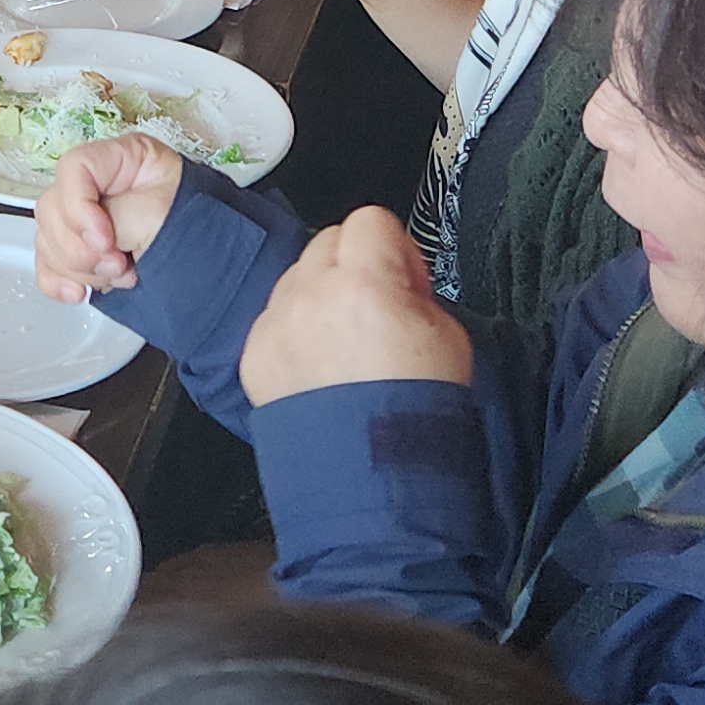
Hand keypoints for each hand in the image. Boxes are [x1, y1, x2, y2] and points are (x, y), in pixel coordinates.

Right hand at [35, 133, 191, 301]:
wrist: (225, 277)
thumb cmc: (204, 234)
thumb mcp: (158, 217)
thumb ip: (115, 220)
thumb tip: (90, 240)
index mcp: (124, 160)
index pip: (75, 168)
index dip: (79, 206)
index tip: (104, 240)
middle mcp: (102, 186)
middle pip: (55, 206)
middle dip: (80, 245)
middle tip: (118, 264)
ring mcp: (90, 222)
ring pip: (49, 238)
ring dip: (78, 266)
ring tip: (121, 275)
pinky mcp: (85, 254)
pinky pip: (49, 263)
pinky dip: (57, 279)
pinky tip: (77, 293)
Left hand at [240, 208, 473, 403]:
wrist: (378, 482)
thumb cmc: (416, 414)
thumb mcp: (449, 335)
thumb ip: (416, 290)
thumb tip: (397, 278)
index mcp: (365, 285)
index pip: (370, 221)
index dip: (395, 250)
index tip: (405, 283)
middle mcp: (311, 297)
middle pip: (328, 242)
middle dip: (354, 267)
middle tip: (378, 312)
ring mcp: (276, 326)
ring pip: (296, 277)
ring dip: (320, 297)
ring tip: (346, 348)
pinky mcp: (255, 356)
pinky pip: (273, 318)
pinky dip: (294, 332)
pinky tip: (320, 368)